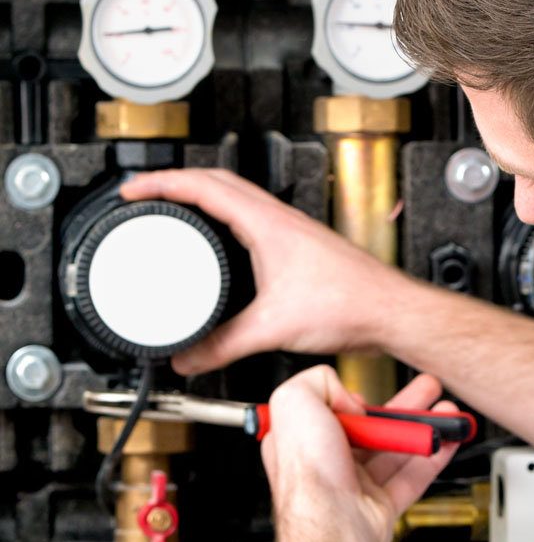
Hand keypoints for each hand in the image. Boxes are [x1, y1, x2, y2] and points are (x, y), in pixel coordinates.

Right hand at [120, 169, 404, 373]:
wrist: (392, 313)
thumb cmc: (352, 305)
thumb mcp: (272, 328)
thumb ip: (223, 345)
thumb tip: (189, 357)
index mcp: (268, 223)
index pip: (203, 185)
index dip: (161, 183)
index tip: (132, 189)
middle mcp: (282, 221)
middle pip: (219, 183)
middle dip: (177, 184)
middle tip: (148, 196)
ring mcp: (295, 234)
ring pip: (241, 202)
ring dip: (206, 201)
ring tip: (180, 215)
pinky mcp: (304, 252)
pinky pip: (257, 225)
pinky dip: (231, 227)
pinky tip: (228, 252)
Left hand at [260, 366, 459, 541]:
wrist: (330, 526)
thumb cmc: (307, 474)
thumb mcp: (294, 402)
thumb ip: (317, 381)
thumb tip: (347, 394)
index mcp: (301, 440)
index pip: (329, 412)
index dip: (350, 400)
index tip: (365, 396)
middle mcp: (327, 463)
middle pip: (372, 429)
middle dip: (404, 407)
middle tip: (427, 390)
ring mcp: (355, 485)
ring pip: (396, 451)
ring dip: (424, 429)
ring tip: (447, 412)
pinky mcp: (380, 506)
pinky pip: (413, 478)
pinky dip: (434, 458)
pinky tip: (447, 441)